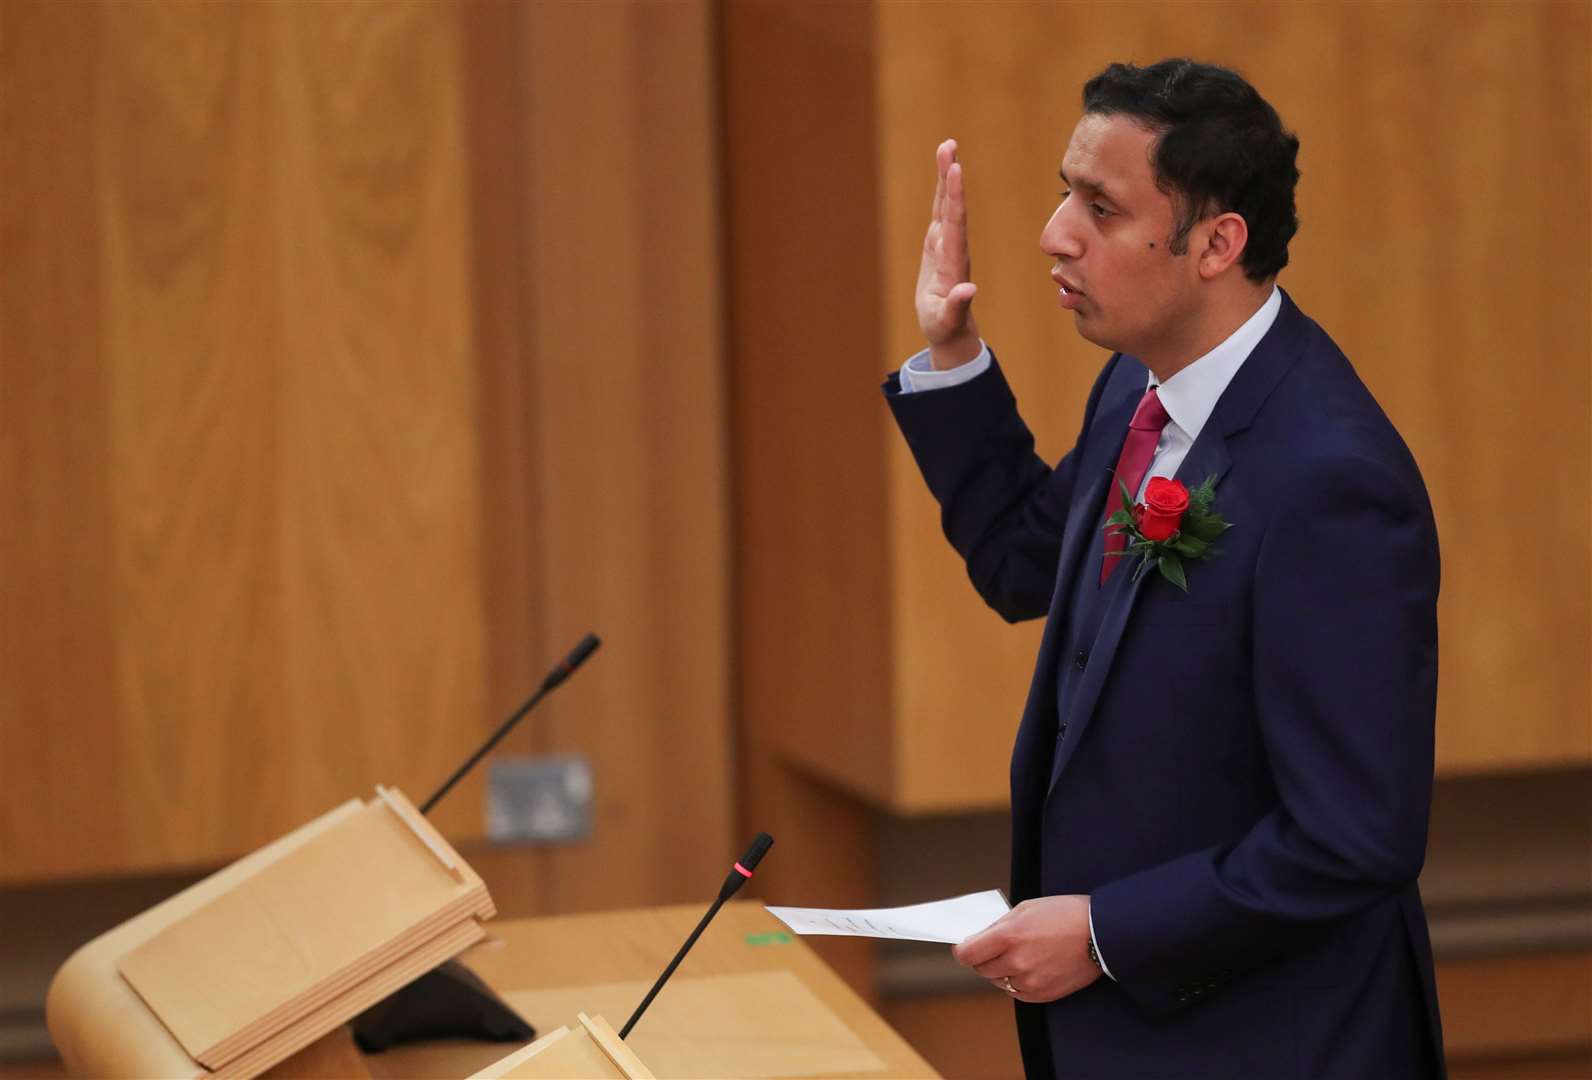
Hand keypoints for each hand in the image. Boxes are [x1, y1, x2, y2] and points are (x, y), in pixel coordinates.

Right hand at [915, 139, 981, 368]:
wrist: (952, 328)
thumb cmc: (946, 327)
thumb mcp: (948, 320)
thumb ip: (958, 306)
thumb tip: (969, 290)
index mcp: (953, 262)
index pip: (955, 223)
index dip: (955, 197)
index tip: (956, 170)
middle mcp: (953, 247)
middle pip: (952, 205)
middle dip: (950, 176)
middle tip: (950, 146)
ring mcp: (947, 244)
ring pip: (946, 204)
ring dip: (946, 176)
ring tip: (946, 148)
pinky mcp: (939, 244)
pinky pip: (940, 211)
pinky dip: (940, 190)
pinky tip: (943, 171)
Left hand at [951, 895, 1102, 1002]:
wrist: (1100, 933)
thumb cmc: (1065, 914)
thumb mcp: (1026, 908)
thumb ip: (999, 925)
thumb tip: (979, 939)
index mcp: (1010, 936)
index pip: (967, 954)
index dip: (963, 950)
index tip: (965, 947)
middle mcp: (1017, 962)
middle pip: (981, 969)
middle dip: (983, 958)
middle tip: (994, 947)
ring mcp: (1030, 981)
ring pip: (998, 982)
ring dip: (1000, 970)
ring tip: (1018, 954)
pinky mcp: (1043, 994)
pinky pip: (1016, 993)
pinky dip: (1016, 982)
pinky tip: (1029, 967)